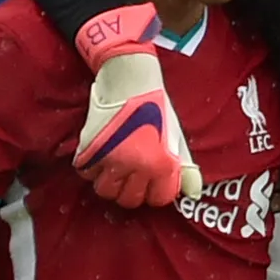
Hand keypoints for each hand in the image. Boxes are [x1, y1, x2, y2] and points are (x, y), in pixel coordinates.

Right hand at [74, 3, 203, 207]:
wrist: (130, 79)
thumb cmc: (157, 108)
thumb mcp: (176, 137)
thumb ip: (185, 168)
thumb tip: (194, 194)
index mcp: (160, 164)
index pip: (156, 199)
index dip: (155, 191)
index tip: (151, 181)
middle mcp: (135, 165)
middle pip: (128, 200)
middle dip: (131, 191)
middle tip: (132, 175)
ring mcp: (109, 158)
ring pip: (105, 190)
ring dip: (109, 183)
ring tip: (115, 168)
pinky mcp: (89, 147)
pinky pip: (86, 173)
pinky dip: (91, 169)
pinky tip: (100, 157)